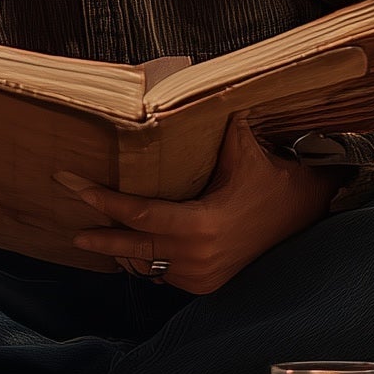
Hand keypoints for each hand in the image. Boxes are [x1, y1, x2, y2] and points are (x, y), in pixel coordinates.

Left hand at [57, 114, 334, 293]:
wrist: (303, 215)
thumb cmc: (271, 178)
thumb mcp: (242, 150)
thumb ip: (211, 125)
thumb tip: (186, 88)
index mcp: (201, 224)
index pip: (139, 214)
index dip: (104, 200)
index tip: (74, 185)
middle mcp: (197, 256)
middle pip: (133, 247)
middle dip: (99, 236)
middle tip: (69, 225)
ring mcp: (200, 276)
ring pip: (145, 264)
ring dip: (119, 250)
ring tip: (93, 237)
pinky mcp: (204, 285)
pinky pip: (162, 274)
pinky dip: (144, 260)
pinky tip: (127, 248)